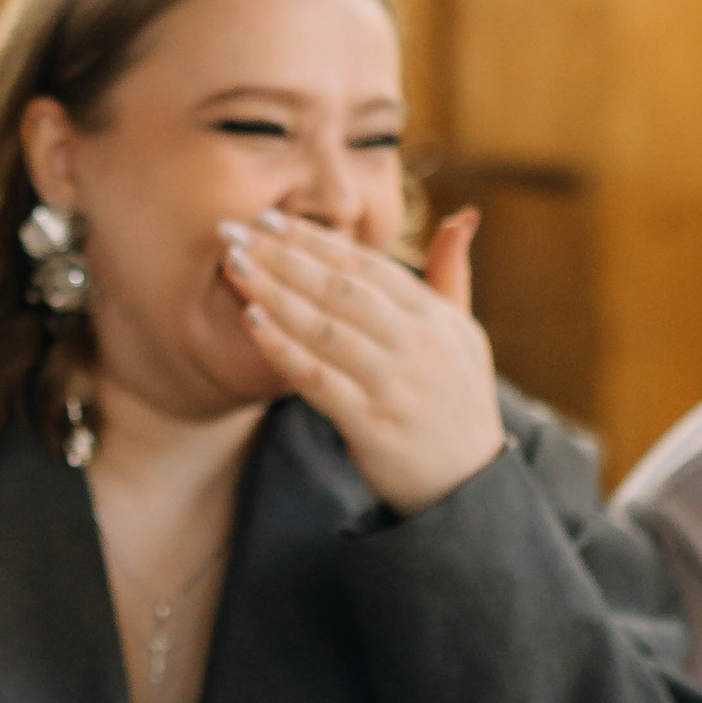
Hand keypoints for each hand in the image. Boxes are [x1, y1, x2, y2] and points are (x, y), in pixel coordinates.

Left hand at [224, 205, 504, 516]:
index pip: (366, 266)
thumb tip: (460, 217)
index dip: (315, 239)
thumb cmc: (457, 400)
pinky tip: (251, 322)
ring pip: (325, 328)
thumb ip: (451, 275)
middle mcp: (418, 344)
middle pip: (340, 289)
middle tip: (234, 231)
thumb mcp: (465, 334)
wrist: (468, 485)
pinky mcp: (373, 425)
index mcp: (436, 316)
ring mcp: (395, 385)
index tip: (269, 218)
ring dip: (274, 293)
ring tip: (233, 266)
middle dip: (283, 256)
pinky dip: (283, 348)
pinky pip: (318, 379)